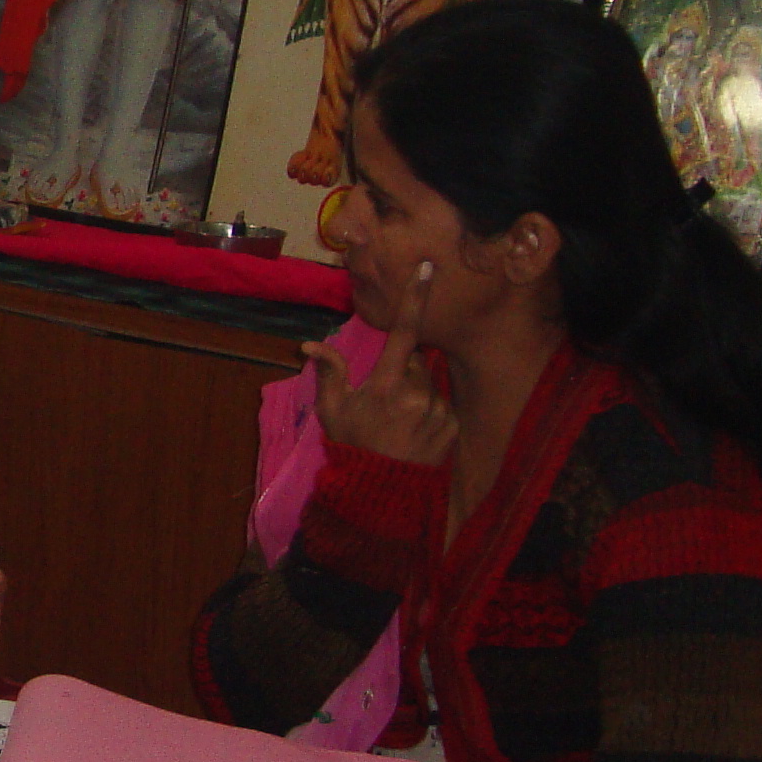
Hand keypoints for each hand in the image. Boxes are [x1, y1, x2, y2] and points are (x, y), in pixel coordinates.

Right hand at [306, 269, 457, 465]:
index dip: (415, 298)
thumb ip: (329, 373)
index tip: (428, 269)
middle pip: (415, 362)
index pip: (404, 331)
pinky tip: (414, 433)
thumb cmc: (352, 445)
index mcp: (386, 384)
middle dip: (403, 371)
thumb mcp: (332, 410)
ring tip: (399, 422)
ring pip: (428, 385)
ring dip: (416, 394)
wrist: (380, 492)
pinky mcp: (451, 426)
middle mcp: (416, 393)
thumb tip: (309, 345)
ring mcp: (437, 410)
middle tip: (385, 399)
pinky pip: (442, 407)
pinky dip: (430, 413)